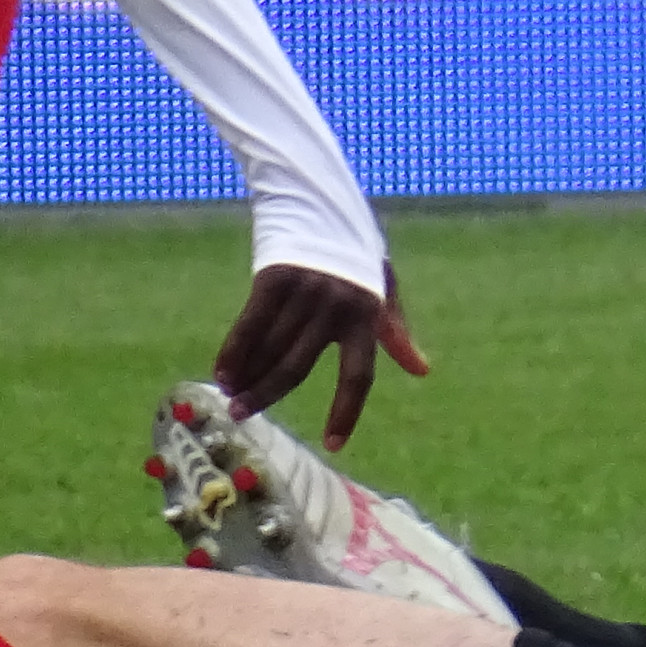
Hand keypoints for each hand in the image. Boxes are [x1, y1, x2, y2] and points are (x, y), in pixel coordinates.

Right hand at [216, 261, 431, 447]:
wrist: (320, 201)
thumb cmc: (354, 252)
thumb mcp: (382, 288)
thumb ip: (394, 333)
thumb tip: (423, 371)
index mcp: (367, 314)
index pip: (359, 375)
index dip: (347, 411)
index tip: (334, 444)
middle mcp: (336, 306)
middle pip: (298, 366)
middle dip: (267, 395)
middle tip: (243, 415)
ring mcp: (305, 291)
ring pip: (270, 348)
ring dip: (247, 376)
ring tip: (232, 395)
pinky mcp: (274, 277)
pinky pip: (250, 324)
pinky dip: (234, 350)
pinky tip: (222, 371)